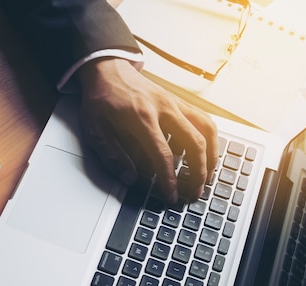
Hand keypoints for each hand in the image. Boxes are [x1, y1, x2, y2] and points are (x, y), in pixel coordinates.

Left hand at [78, 58, 217, 202]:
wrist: (107, 69)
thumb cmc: (100, 99)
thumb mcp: (94, 129)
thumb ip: (111, 155)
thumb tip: (129, 178)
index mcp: (141, 118)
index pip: (162, 155)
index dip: (169, 179)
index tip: (172, 196)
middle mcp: (163, 109)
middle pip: (194, 143)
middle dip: (198, 172)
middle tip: (195, 192)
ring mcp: (175, 102)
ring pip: (206, 129)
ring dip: (211, 155)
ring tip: (207, 175)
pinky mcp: (179, 100)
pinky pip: (204, 119)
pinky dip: (210, 138)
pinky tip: (207, 152)